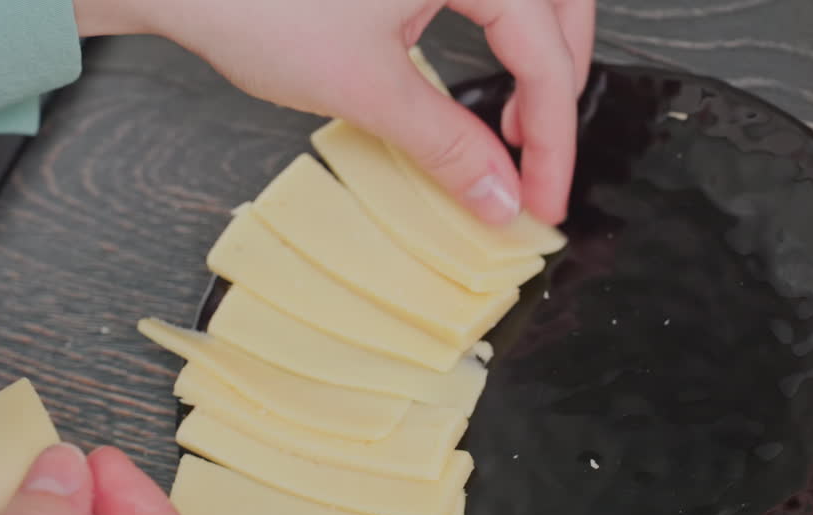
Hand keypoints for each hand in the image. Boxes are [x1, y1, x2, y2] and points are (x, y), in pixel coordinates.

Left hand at [75, 0, 594, 225]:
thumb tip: (499, 195)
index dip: (553, 138)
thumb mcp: (367, 87)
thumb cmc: (253, 2)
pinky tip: (477, 79)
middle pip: (557, 10)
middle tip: (540, 162)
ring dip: (536, 57)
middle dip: (558, 89)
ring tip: (518, 124)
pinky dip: (496, 37)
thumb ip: (447, 145)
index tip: (542, 198)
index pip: (544, 52)